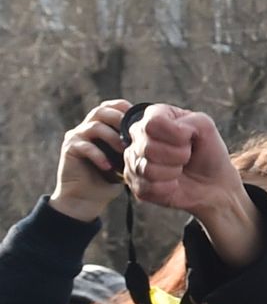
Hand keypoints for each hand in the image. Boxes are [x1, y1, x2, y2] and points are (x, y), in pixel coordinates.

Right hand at [49, 100, 131, 222]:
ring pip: (95, 127)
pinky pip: (84, 146)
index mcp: (103, 125)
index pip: (112, 106)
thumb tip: (160, 139)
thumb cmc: (112, 178)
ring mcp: (77, 136)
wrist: (87, 198)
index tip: (143, 122)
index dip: (126, 109)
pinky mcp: (69, 149)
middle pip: (102, 110)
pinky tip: (109, 167)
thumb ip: (135, 145)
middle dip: (120, 120)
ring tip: (124, 152)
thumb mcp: (128, 159)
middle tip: (135, 135)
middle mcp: (87, 127)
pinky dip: (99, 155)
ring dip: (112, 138)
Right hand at [124, 104, 264, 265]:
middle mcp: (138, 140)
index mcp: (154, 119)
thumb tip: (168, 133)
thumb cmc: (213, 157)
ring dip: (172, 170)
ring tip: (181, 172)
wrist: (218, 190)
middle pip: (144, 143)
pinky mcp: (136, 187)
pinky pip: (145, 184)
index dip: (175, 134)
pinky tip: (174, 185)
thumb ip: (187, 122)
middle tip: (187, 159)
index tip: (189, 141)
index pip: (150, 120)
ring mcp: (134, 164)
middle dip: (175, 153)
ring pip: (143, 164)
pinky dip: (166, 186)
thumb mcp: (206, 128)